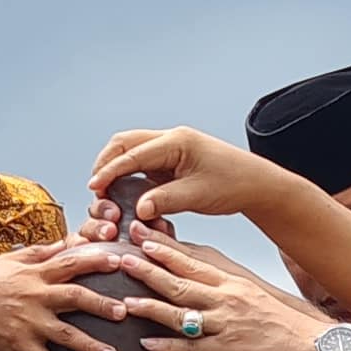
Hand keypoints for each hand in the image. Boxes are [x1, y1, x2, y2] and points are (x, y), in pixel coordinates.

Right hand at [88, 127, 295, 234]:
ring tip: (105, 190)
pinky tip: (122, 191)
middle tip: (96, 188)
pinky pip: (141, 161)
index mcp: (177, 142)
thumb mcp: (198, 196)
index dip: (110, 171)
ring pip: (130, 149)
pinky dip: (127, 172)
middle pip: (125, 143)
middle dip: (106, 163)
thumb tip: (138, 210)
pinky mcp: (171, 159)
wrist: (256, 183)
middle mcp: (171, 139)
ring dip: (115, 166)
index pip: (133, 153)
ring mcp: (170, 148)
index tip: (94, 187)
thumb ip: (165, 201)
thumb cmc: (234, 184)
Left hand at [98, 236, 330, 350]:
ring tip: (126, 301)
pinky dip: (168, 346)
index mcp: (230, 281)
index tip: (139, 233)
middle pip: (181, 281)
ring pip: (181, 313)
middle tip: (121, 257)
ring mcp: (225, 324)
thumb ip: (220, 282)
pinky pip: (192, 348)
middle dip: (149, 269)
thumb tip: (192, 271)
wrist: (308, 343)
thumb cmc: (277, 319)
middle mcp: (225, 298)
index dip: (163, 247)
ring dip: (151, 306)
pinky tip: (146, 343)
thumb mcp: (249, 291)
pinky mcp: (227, 350)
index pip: (191, 260)